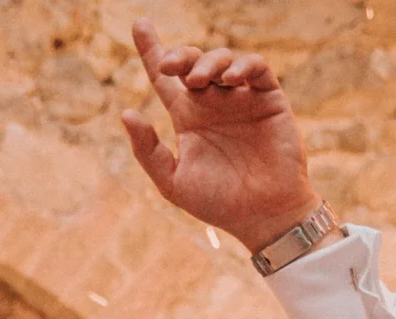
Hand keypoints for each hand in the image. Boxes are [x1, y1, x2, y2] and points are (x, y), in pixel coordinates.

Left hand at [119, 23, 321, 252]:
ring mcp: (241, 98)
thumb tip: (126, 112)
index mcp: (187, 118)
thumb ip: (148, 150)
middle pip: (192, 62)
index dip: (151, 50)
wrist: (262, 216)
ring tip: (197, 81)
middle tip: (170, 66)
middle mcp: (212, 102)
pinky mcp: (268, 98)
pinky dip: (242, 66)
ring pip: (222, 60)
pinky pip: (256, 68)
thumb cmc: (218, 203)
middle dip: (180, 55)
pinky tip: (230, 80)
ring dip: (208, 62)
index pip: (164, 78)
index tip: (138, 25)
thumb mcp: (172, 182)